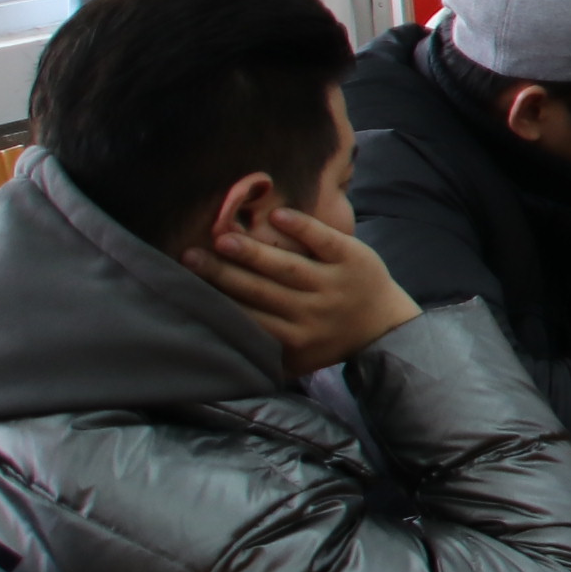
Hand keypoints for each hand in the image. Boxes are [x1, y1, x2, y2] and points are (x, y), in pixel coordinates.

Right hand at [184, 207, 421, 374]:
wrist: (384, 325)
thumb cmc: (327, 338)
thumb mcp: (297, 356)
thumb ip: (264, 356)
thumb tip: (213, 351)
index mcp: (295, 339)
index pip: (247, 317)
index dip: (216, 300)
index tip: (185, 284)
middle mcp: (313, 313)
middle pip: (260, 290)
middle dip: (222, 273)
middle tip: (189, 255)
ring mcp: (335, 284)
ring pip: (287, 266)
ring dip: (253, 252)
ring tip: (222, 238)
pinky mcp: (354, 258)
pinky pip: (324, 240)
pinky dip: (301, 227)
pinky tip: (276, 215)